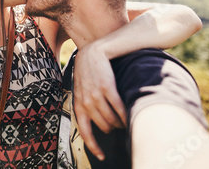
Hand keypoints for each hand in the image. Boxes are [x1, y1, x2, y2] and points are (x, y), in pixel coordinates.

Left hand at [73, 42, 126, 160]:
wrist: (93, 51)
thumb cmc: (90, 72)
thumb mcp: (82, 88)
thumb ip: (86, 104)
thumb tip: (97, 122)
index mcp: (78, 104)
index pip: (85, 131)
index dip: (94, 146)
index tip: (102, 157)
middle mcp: (85, 101)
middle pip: (103, 126)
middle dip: (113, 129)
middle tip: (120, 127)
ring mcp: (95, 94)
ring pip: (111, 119)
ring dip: (120, 123)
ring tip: (126, 121)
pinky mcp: (105, 86)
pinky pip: (118, 107)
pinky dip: (125, 114)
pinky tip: (130, 117)